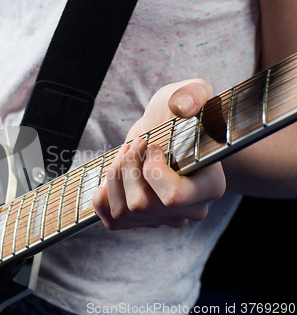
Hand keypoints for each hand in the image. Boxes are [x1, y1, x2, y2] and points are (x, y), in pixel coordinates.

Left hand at [92, 79, 225, 229]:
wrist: (166, 131)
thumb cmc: (180, 113)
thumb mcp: (192, 92)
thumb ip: (193, 94)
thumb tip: (183, 107)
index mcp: (211, 186)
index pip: (173, 197)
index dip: (151, 170)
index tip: (152, 146)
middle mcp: (191, 210)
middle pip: (141, 205)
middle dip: (127, 169)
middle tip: (134, 146)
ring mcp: (165, 219)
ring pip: (123, 212)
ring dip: (114, 178)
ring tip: (124, 155)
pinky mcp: (141, 221)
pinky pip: (111, 220)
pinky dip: (103, 195)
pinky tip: (114, 175)